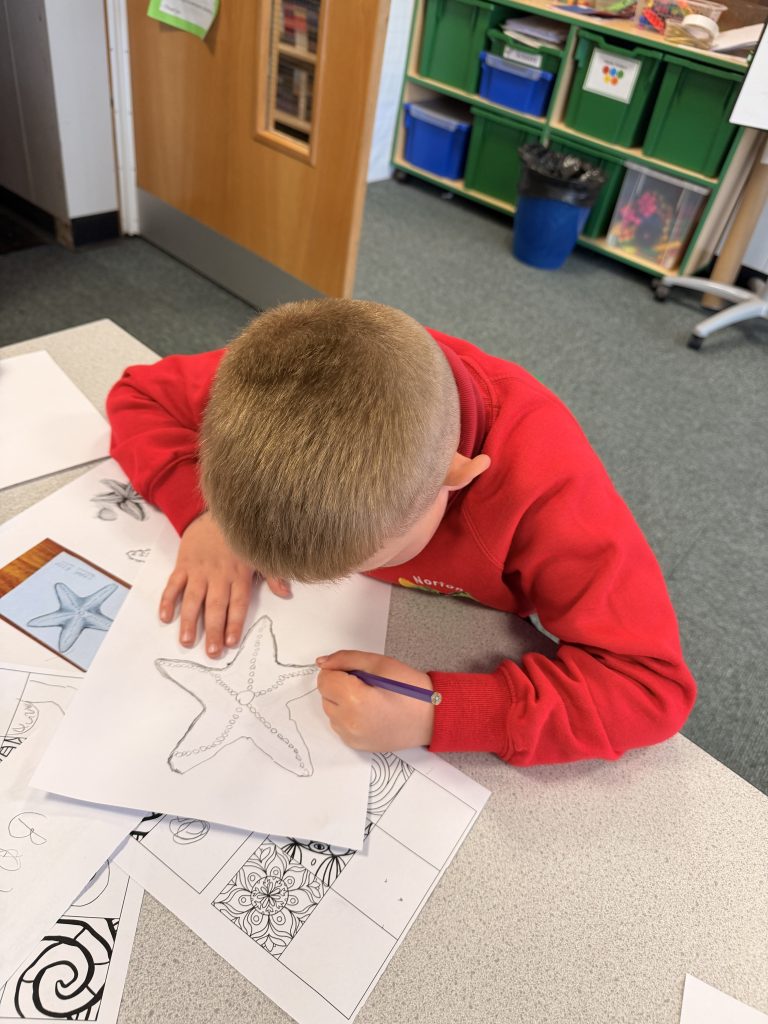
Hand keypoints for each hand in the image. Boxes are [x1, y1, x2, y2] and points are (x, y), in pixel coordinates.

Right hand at [159, 512, 290, 655]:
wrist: (217, 512)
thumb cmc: (240, 539)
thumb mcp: (259, 554)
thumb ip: (272, 575)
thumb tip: (286, 593)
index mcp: (239, 575)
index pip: (238, 604)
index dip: (234, 623)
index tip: (231, 643)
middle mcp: (219, 574)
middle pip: (216, 606)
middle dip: (213, 630)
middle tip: (211, 653)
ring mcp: (199, 570)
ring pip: (194, 598)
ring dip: (189, 620)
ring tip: (186, 641)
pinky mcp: (183, 564)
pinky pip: (174, 583)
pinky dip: (168, 599)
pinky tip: (165, 617)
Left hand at [316, 651, 434, 751]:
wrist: (432, 717)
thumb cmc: (411, 688)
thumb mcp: (379, 663)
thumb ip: (346, 659)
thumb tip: (322, 663)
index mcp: (354, 699)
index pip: (324, 679)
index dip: (339, 671)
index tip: (357, 672)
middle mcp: (349, 722)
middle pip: (325, 695)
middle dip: (340, 686)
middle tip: (367, 685)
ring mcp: (351, 737)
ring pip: (331, 711)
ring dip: (342, 702)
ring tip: (370, 699)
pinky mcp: (356, 745)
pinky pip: (339, 726)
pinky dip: (348, 716)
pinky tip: (369, 712)